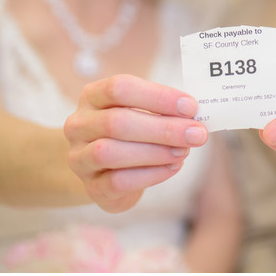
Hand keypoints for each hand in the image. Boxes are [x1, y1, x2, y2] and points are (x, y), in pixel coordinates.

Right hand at [64, 74, 207, 212]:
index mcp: (93, 96)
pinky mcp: (91, 187)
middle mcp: (79, 125)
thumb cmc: (130, 134)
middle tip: (197, 134)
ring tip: (184, 151)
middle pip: (116, 122)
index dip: (157, 96)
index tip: (190, 107)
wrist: (104, 171)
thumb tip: (194, 117)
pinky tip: (172, 167)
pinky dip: (151, 174)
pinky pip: (118, 181)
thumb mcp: (142, 113)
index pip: (120, 88)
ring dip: (155, 152)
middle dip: (163, 128)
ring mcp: (79, 157)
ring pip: (111, 152)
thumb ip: (163, 111)